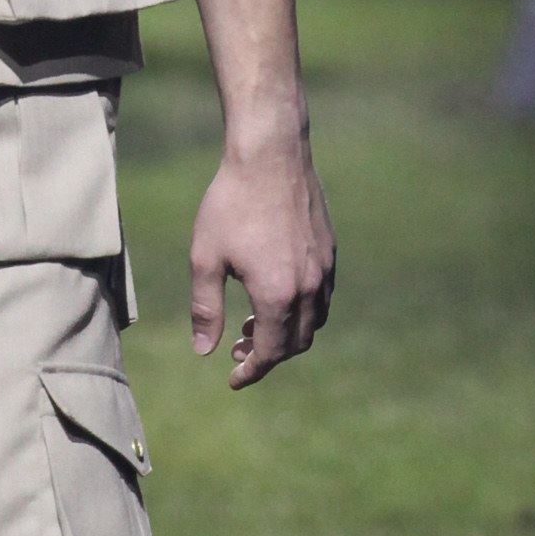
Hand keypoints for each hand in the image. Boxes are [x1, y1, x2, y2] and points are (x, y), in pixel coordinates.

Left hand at [188, 141, 335, 389]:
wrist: (270, 155)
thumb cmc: (231, 204)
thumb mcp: (206, 258)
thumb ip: (206, 309)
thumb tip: (204, 350)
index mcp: (278, 294)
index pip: (271, 352)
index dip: (252, 371)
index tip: (233, 379)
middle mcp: (310, 287)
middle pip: (297, 342)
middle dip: (269, 354)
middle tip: (239, 349)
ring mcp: (325, 268)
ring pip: (314, 320)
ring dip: (287, 332)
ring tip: (255, 323)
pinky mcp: (330, 250)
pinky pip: (323, 295)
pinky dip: (302, 309)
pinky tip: (276, 293)